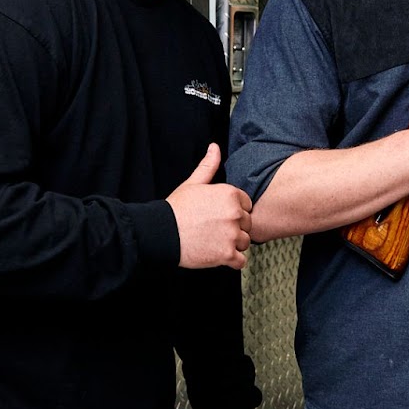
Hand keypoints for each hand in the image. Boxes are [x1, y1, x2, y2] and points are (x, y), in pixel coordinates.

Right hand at [166, 144, 252, 269]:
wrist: (162, 233)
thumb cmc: (176, 208)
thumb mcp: (193, 183)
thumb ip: (208, 166)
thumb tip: (215, 147)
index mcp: (230, 194)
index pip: (247, 205)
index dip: (234, 211)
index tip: (218, 216)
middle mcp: (235, 214)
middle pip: (247, 224)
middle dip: (235, 228)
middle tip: (214, 230)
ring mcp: (232, 235)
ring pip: (245, 242)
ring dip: (233, 245)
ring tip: (214, 242)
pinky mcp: (226, 255)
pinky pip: (241, 261)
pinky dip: (231, 261)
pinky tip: (217, 255)